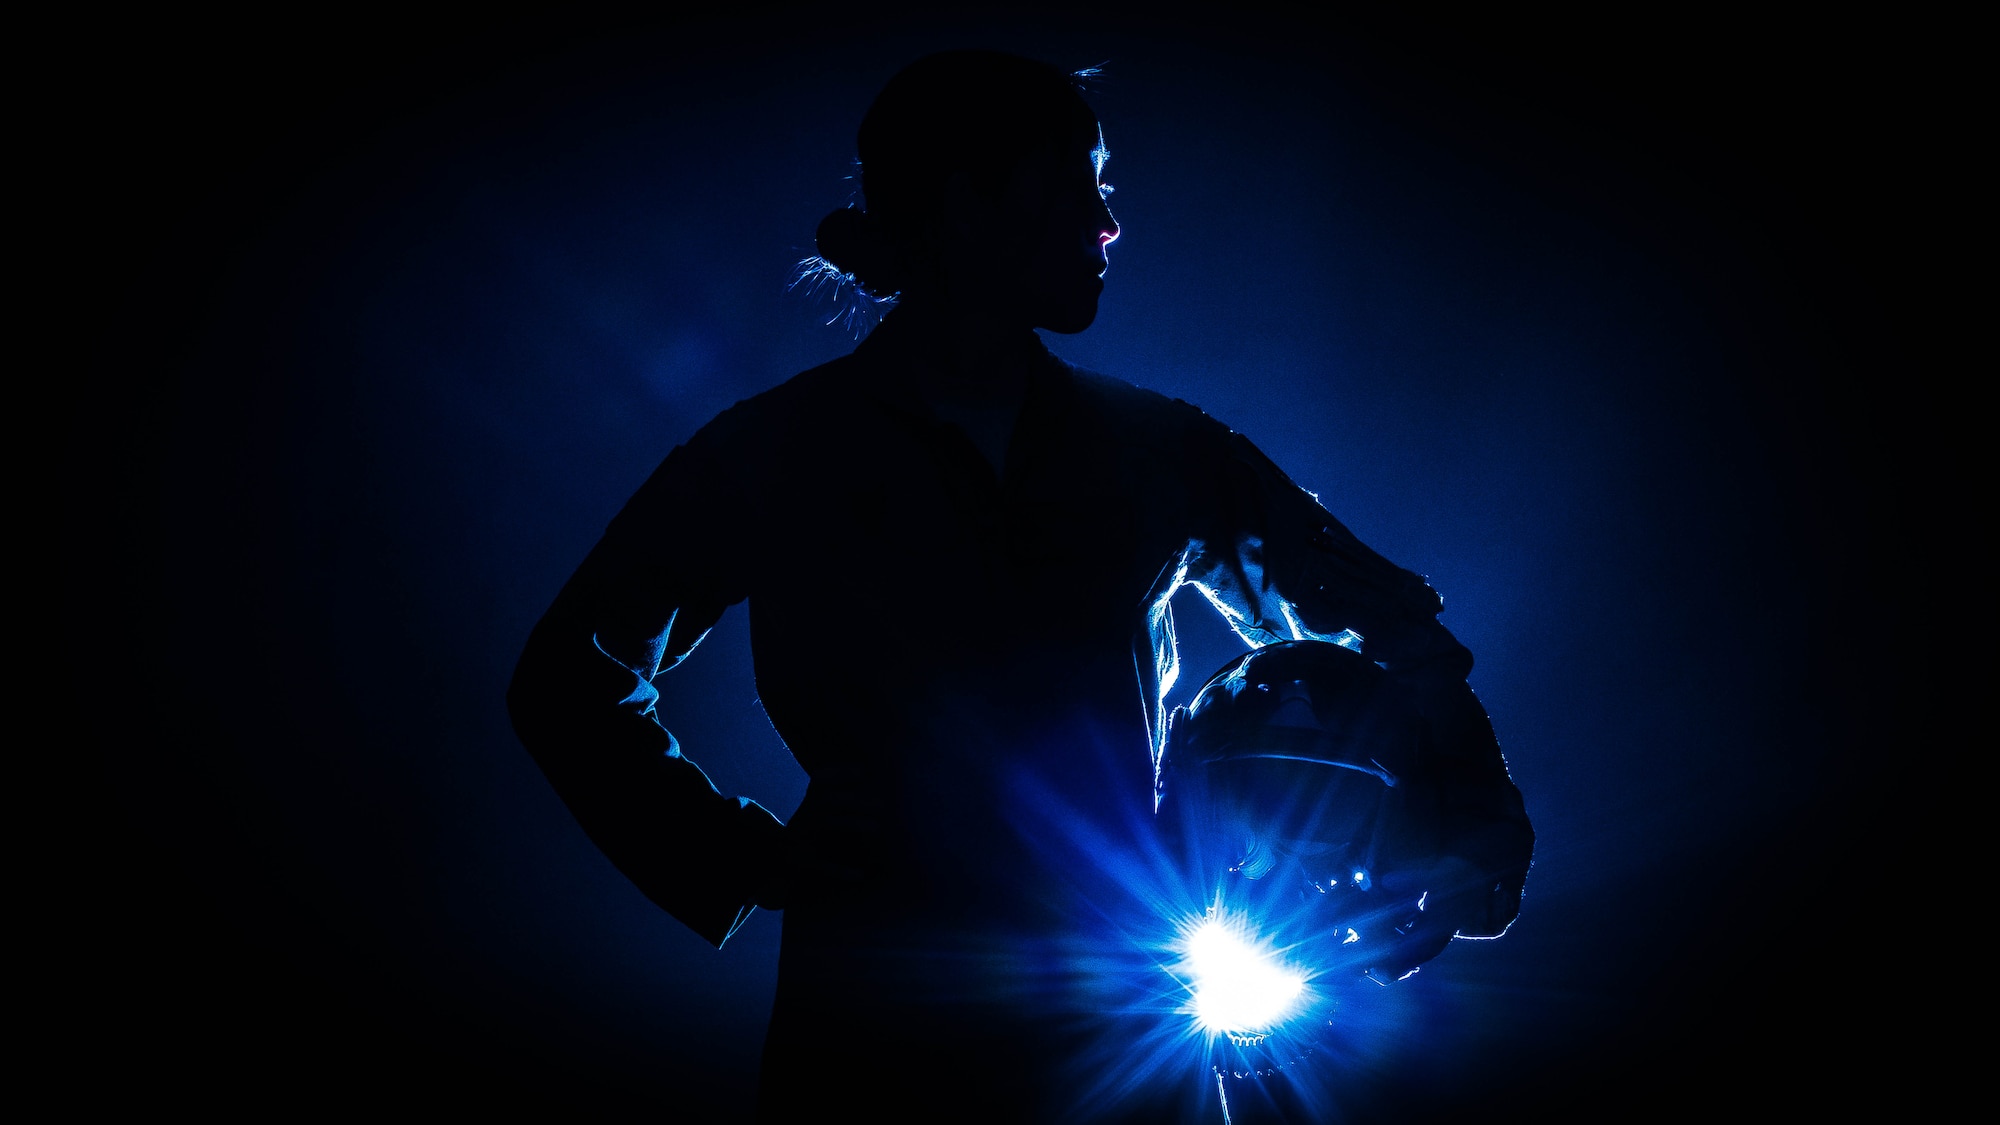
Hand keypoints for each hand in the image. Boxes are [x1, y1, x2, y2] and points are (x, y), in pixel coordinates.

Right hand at [749, 765, 892, 909]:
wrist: (774, 865)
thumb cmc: (803, 837)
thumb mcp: (812, 813)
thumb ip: (829, 796)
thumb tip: (862, 773)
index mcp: (806, 807)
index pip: (819, 783)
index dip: (839, 774)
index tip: (862, 770)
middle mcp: (802, 819)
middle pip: (830, 801)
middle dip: (856, 801)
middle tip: (883, 804)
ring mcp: (800, 840)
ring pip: (828, 824)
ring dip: (853, 823)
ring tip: (877, 827)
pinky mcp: (801, 865)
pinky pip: (821, 866)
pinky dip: (839, 871)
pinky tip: (859, 875)